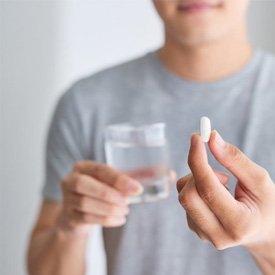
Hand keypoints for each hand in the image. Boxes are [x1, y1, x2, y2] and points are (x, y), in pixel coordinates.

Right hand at [58, 161, 142, 234]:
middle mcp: (70, 180)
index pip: (100, 169)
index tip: (137, 189)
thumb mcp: (112, 182)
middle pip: (84, 184)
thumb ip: (134, 177)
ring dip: (109, 209)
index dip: (118, 179)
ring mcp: (67, 198)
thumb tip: (165, 173)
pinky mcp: (69, 216)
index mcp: (83, 167)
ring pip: (85, 203)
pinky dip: (106, 220)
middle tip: (127, 202)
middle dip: (108, 193)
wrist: (77, 214)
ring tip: (125, 211)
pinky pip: (86, 218)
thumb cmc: (100, 192)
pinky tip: (120, 220)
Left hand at [177, 130, 274, 249]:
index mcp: (239, 224)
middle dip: (199, 172)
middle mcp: (218, 234)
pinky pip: (184, 199)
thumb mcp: (259, 180)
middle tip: (220, 170)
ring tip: (223, 186)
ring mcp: (203, 234)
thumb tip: (211, 138)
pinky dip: (195, 187)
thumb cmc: (265, 204)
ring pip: (183, 195)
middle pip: (189, 195)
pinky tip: (214, 194)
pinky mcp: (195, 228)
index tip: (196, 137)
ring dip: (198, 180)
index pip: (208, 189)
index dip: (198, 160)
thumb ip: (235, 159)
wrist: (262, 231)